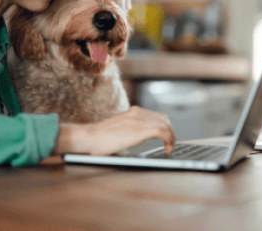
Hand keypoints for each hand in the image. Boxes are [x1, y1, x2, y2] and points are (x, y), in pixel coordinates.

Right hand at [52, 106, 174, 155]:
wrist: (89, 137)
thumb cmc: (99, 138)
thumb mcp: (118, 129)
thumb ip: (129, 129)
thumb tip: (136, 138)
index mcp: (133, 111)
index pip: (157, 116)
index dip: (165, 128)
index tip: (166, 139)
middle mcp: (138, 113)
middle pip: (165, 119)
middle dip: (171, 133)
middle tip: (170, 145)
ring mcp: (139, 120)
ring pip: (166, 125)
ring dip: (172, 138)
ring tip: (170, 148)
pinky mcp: (140, 130)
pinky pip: (163, 132)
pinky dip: (169, 141)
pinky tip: (167, 150)